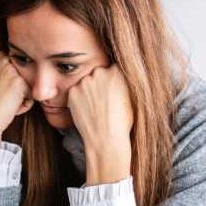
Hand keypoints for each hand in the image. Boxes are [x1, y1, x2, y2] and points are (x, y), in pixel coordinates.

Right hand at [0, 52, 32, 146]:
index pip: (24, 65)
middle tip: (5, 96)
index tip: (3, 89)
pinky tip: (12, 106)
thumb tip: (39, 67)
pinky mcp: (19, 82)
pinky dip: (26, 103)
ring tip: (8, 101)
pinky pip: (33, 93)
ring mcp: (11, 70)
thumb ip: (13, 70)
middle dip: (22, 88)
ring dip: (24, 96)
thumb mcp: (0, 80)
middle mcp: (4, 59)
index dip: (17, 81)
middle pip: (29, 73)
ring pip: (32, 83)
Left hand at [68, 65, 133, 184]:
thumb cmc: (123, 121)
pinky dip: (79, 99)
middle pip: (98, 73)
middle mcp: (100, 72)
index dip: (112, 79)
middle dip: (100, 83)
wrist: (106, 137)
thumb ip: (124, 82)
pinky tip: (86, 110)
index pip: (113, 68)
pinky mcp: (73, 91)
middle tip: (103, 99)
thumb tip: (120, 76)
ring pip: (86, 82)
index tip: (112, 88)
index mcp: (118, 72)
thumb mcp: (132, 97)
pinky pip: (75, 92)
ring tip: (96, 107)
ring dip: (88, 91)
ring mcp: (85, 81)